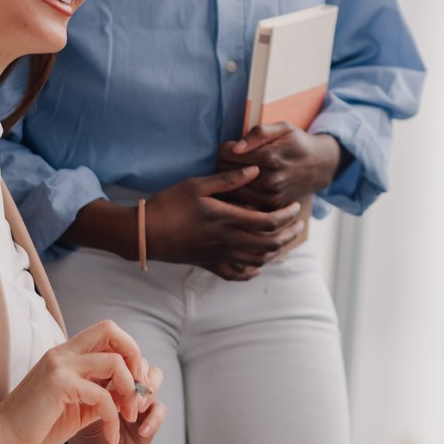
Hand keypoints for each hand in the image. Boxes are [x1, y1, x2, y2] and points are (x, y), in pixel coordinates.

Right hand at [0, 320, 145, 443]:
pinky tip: (111, 435)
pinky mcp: (59, 384)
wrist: (1, 436)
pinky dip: (113, 417)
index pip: (106, 332)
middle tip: (139, 389)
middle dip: (134, 356)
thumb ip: (101, 395)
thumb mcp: (77, 406)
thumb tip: (131, 394)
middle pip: (110, 329)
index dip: (128, 352)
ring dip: (130, 391)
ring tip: (127, 417)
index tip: (136, 382)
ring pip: (114, 362)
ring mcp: (60, 365)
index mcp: (66, 354)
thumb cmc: (36, 424)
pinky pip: (101, 395)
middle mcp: (63, 353)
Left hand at [56, 363, 166, 443]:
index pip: (118, 348)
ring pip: (155, 378)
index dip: (122, 352)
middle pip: (140, 359)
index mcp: (99, 370)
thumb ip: (85, 379)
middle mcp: (118, 382)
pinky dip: (154, 417)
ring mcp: (133, 399)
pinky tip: (142, 430)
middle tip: (127, 389)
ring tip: (132, 410)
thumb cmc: (65, 433)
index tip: (114, 365)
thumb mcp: (70, 400)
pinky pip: (160, 409)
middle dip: (137, 372)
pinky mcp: (146, 420)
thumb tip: (94, 360)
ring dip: (147, 391)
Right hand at [145, 166, 306, 279]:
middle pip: (270, 244)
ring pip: (257, 260)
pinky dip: (250, 272)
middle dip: (289, 234)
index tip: (295, 207)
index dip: (287, 216)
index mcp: (228, 219)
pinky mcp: (209, 264)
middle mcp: (228, 240)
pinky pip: (235, 274)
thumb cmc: (169, 205)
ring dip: (276, 251)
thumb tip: (256, 170)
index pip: (269, 222)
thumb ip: (229, 179)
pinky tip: (257, 266)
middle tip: (298, 225)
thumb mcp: (198, 185)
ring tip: (284, 240)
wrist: (144, 233)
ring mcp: (219, 255)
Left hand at [217, 123, 343, 210]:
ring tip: (241, 170)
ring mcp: (270, 197)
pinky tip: (247, 183)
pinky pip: (242, 201)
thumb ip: (258, 133)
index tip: (235, 147)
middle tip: (237, 158)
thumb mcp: (283, 128)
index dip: (226, 147)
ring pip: (231, 189)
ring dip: (231, 179)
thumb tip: (235, 148)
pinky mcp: (271, 207)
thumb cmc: (297, 143)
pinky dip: (240, 192)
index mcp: (270, 157)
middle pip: (225, 172)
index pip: (226, 154)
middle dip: (226, 163)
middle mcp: (269, 180)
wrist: (320, 166)